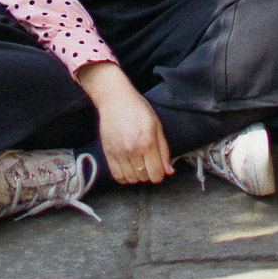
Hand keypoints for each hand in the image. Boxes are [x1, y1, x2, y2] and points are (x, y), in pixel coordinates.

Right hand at [77, 62, 173, 184]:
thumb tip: (169, 171)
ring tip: (137, 163)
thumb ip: (164, 150)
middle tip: (147, 161)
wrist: (115, 99)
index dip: (160, 173)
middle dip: (149, 173)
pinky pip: (117, 176)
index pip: (157, 175)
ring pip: (131, 179)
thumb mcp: (157, 126)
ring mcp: (119, 152)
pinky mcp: (108, 152)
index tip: (158, 166)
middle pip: (144, 178)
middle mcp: (133, 149)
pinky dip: (124, 176)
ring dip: (136, 175)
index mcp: (148, 142)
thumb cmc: (138, 109)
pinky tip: (127, 167)